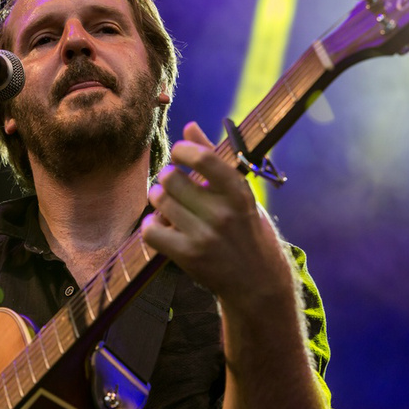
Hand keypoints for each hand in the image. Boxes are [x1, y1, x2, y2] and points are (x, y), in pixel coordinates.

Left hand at [141, 121, 293, 309]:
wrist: (257, 282)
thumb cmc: (247, 230)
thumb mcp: (240, 195)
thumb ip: (213, 160)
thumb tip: (189, 126)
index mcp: (239, 192)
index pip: (204, 158)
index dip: (183, 150)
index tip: (179, 154)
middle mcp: (223, 213)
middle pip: (171, 177)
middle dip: (166, 177)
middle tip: (171, 184)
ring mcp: (204, 236)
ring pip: (159, 201)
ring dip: (157, 199)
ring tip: (167, 204)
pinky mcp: (188, 256)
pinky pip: (151, 230)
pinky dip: (151, 225)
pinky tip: (161, 225)